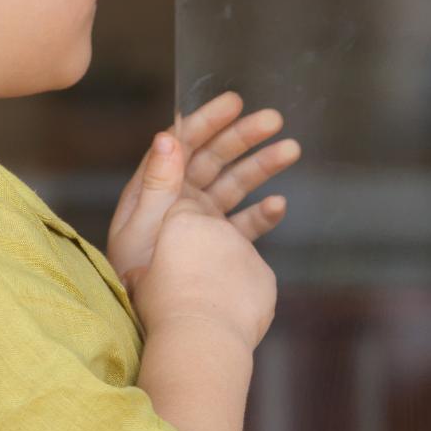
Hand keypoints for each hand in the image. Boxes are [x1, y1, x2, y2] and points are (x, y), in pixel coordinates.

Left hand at [107, 93, 298, 286]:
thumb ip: (157, 184)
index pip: (181, 146)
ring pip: (235, 186)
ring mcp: (202, 225)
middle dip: (243, 137)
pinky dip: (262, 213)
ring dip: (262, 167)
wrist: (164, 327)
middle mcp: (179, 203)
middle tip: (274, 119)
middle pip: (213, 159)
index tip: (234, 103)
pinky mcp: (221, 248)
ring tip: (291, 149)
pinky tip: (278, 204)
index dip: (206, 122)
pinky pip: (246, 224)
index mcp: (154, 192)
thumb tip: (168, 137)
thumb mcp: (142, 228)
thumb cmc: (139, 279)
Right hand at [138, 182, 277, 352]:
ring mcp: (247, 250)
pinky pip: (254, 277)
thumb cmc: (164, 309)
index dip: (178, 229)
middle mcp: (219, 228)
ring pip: (236, 252)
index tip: (173, 249)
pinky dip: (244, 290)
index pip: (183, 209)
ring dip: (225, 269)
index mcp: (184, 222)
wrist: (202, 339)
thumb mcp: (140, 285)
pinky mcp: (266, 274)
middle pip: (213, 227)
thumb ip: (144, 271)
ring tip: (209, 299)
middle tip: (191, 276)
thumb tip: (137, 276)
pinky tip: (227, 310)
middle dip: (204, 246)